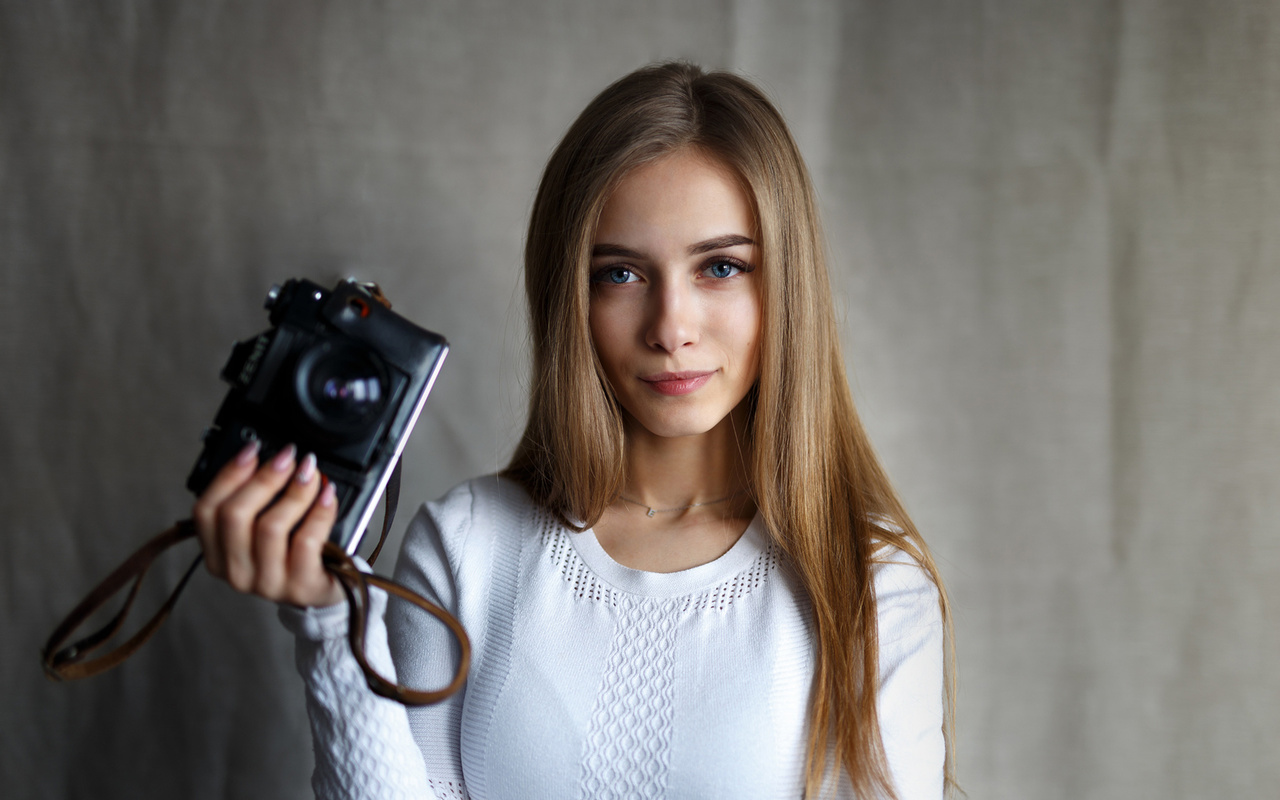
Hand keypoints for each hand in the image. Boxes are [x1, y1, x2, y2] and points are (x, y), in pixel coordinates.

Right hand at [191, 441, 344, 607]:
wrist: (324, 589)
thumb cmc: (292, 552)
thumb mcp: (261, 529)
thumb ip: (254, 500)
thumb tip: (264, 457)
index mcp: (217, 554)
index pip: (206, 511)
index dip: (228, 474)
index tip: (253, 449)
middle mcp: (236, 571)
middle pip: (235, 516)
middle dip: (264, 478)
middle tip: (288, 457)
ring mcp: (267, 583)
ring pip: (271, 527)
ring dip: (294, 491)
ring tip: (310, 473)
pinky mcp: (300, 585)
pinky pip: (306, 541)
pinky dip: (319, 511)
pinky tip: (327, 495)